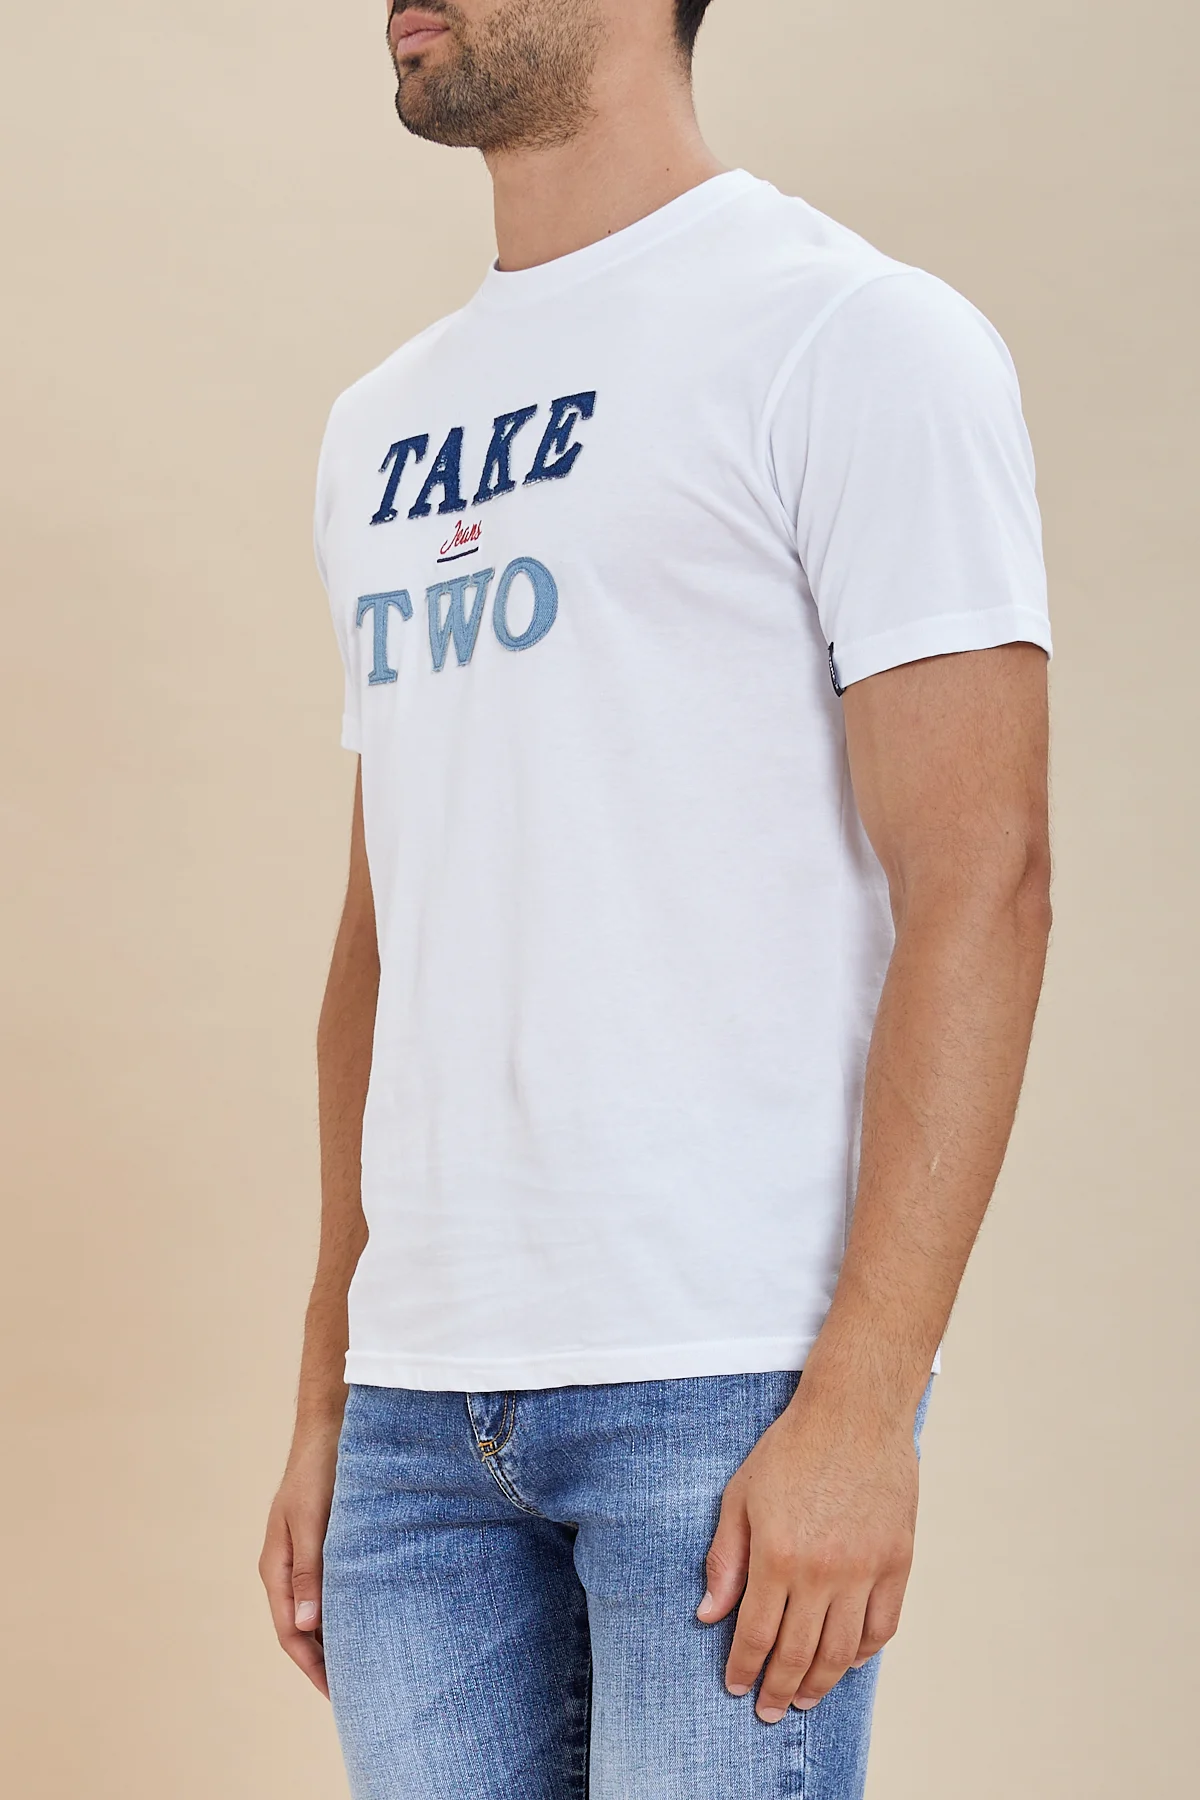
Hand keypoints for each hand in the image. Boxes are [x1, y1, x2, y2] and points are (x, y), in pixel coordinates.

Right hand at [259, 1424, 340, 1697]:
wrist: (330, 1426)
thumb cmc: (320, 1469)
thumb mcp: (313, 1519)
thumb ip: (310, 1570)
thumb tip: (308, 1626)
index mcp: (277, 1568)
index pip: (292, 1634)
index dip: (314, 1668)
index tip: (340, 1696)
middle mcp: (287, 1567)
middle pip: (303, 1629)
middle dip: (325, 1662)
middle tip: (357, 1693)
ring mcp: (305, 1555)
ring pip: (318, 1610)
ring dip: (336, 1637)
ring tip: (366, 1664)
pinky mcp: (325, 1542)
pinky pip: (332, 1587)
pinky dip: (345, 1608)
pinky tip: (369, 1616)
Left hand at [697, 1383, 919, 1722]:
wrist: (855, 1413)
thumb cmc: (791, 1449)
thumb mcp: (741, 1497)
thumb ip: (725, 1560)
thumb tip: (709, 1615)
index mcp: (778, 1555)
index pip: (757, 1634)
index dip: (745, 1668)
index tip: (737, 1687)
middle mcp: (823, 1571)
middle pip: (798, 1653)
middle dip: (778, 1690)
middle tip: (768, 1711)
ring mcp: (865, 1570)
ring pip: (842, 1651)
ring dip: (820, 1683)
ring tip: (804, 1698)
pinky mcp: (897, 1562)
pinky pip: (882, 1626)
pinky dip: (864, 1653)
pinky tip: (846, 1662)